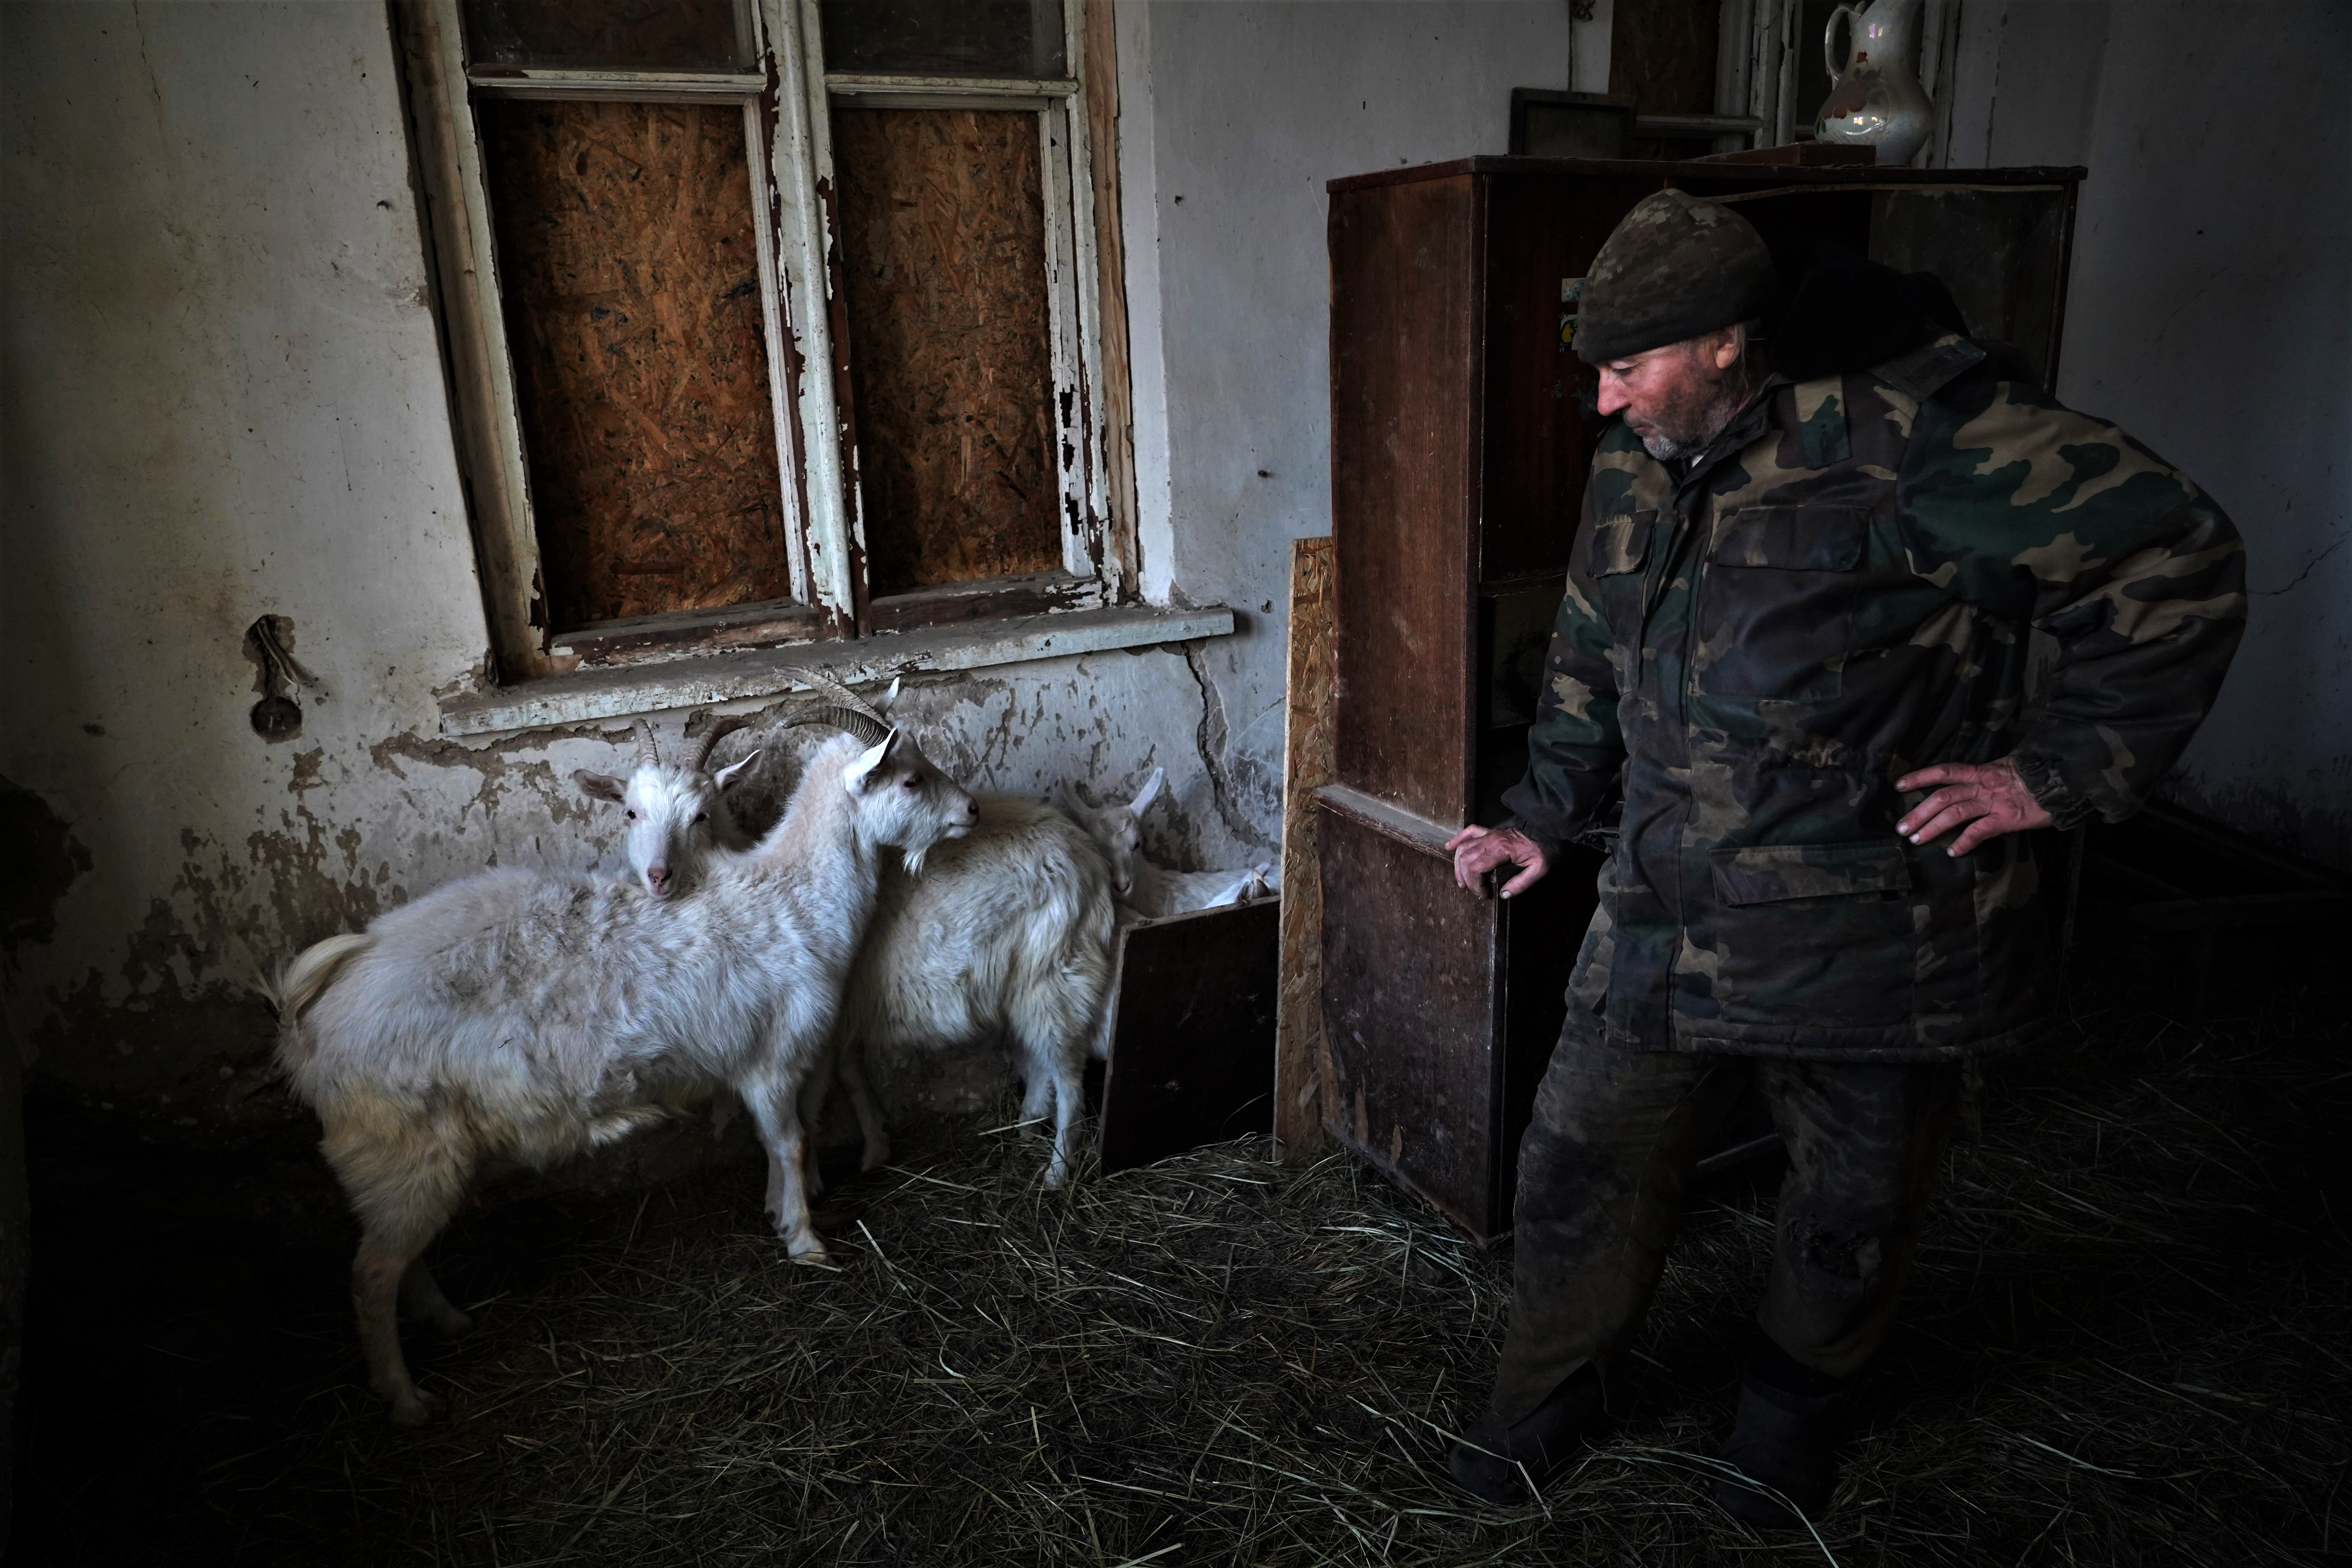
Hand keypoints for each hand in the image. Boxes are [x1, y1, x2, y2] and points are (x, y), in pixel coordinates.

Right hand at [1445, 824, 1550, 897]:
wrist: (1547, 832)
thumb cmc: (1543, 851)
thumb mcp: (1539, 870)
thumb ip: (1521, 884)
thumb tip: (1503, 895)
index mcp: (1502, 849)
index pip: (1476, 867)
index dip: (1475, 884)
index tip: (1484, 894)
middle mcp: (1491, 839)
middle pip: (1466, 858)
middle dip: (1465, 877)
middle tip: (1473, 890)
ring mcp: (1489, 834)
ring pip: (1464, 847)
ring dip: (1458, 865)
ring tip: (1461, 880)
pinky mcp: (1489, 831)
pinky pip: (1469, 832)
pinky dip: (1458, 839)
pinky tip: (1450, 847)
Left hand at [1894, 756, 2053, 856]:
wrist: (2064, 778)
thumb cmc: (2038, 773)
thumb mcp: (2009, 766)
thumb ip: (1988, 773)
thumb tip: (1973, 777)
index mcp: (1981, 771)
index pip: (1944, 771)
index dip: (1920, 777)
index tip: (1899, 786)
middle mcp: (1982, 785)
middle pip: (1942, 796)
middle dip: (1918, 812)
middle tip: (1900, 828)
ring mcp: (1994, 802)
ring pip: (1955, 813)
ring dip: (1932, 827)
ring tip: (1916, 840)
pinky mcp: (2007, 819)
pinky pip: (1979, 831)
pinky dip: (1964, 842)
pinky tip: (1953, 852)